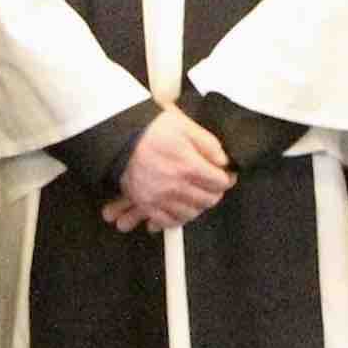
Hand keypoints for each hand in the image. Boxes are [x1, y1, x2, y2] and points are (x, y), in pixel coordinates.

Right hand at [117, 105, 235, 228]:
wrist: (121, 138)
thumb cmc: (151, 130)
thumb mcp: (185, 125)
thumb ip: (209, 144)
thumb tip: (224, 161)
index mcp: (187, 166)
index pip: (220, 183)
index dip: (226, 178)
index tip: (224, 175)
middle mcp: (175, 186)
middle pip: (208, 200)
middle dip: (213, 191)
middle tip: (210, 183)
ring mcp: (159, 198)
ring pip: (191, 214)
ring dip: (196, 205)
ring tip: (194, 193)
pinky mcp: (146, 204)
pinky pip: (167, 221)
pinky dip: (176, 217)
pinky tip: (179, 206)